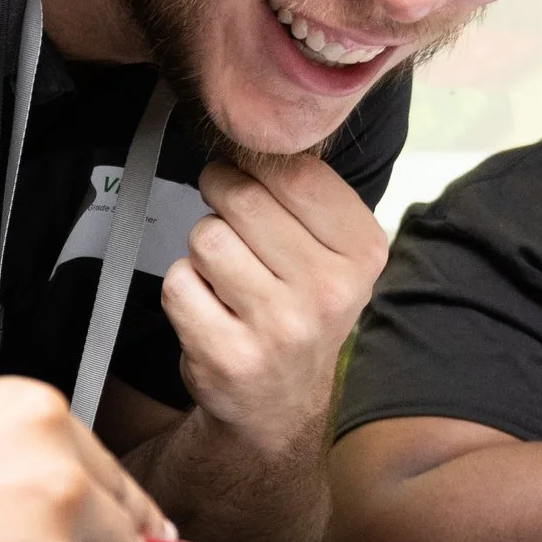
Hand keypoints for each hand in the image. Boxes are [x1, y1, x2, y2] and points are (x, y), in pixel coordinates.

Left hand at [159, 154, 388, 454]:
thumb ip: (301, 194)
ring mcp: (279, 328)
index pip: (297, 172)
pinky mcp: (228, 355)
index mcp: (363, 253)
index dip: (255, 163)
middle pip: (243, 199)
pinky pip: (178, 283)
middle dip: (221, 197)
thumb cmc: (298, 309)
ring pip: (206, 237)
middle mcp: (330, 291)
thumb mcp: (330, 252)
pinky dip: (183, 288)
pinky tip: (210, 309)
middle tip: (227, 220)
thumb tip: (247, 136)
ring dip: (203, 248)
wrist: (280, 406)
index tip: (247, 174)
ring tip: (226, 276)